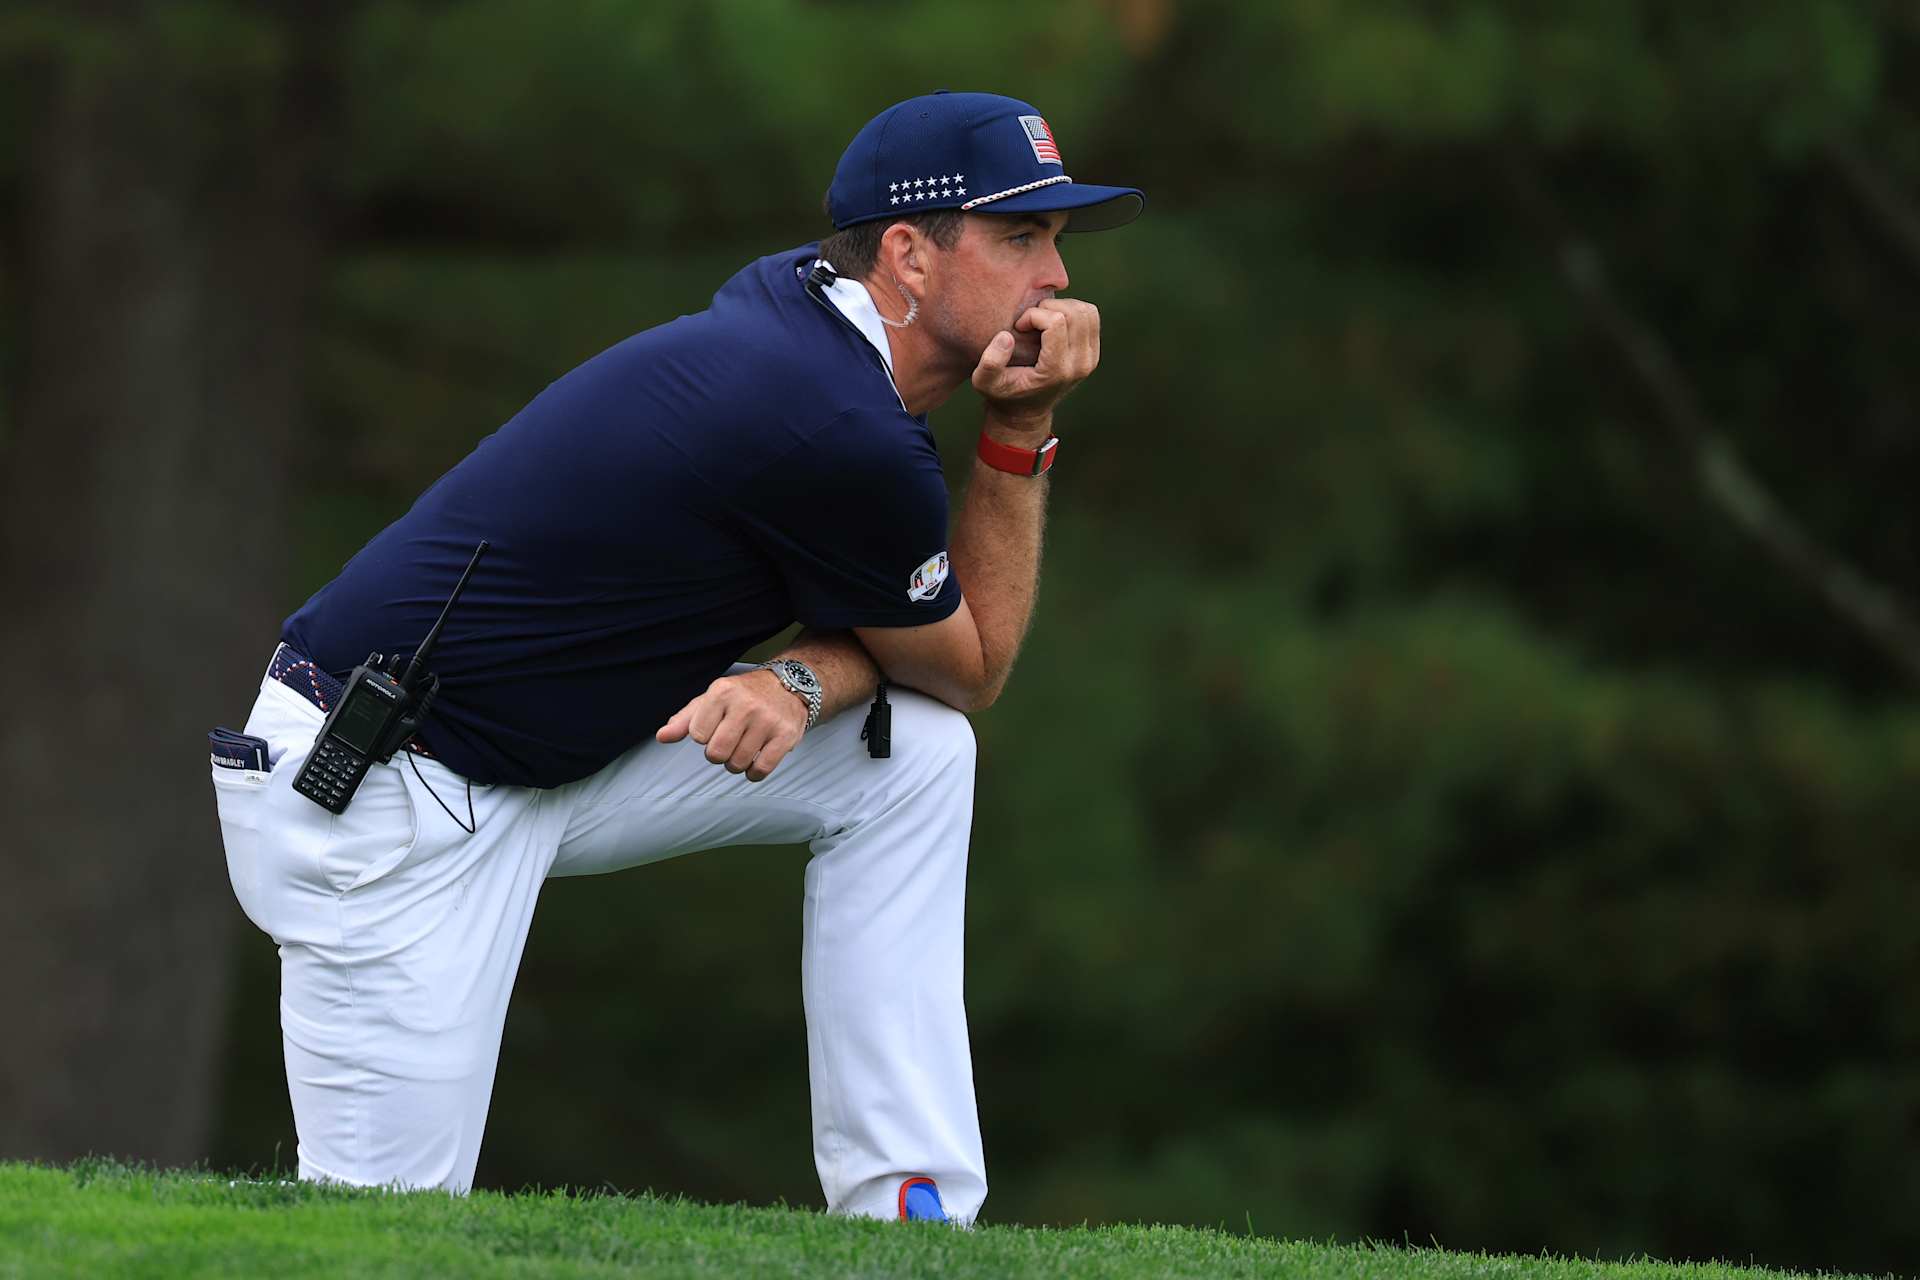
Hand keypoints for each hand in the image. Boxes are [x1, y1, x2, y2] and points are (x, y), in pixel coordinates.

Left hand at [656, 669, 806, 781]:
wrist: (789, 685)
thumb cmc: (744, 695)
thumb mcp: (711, 700)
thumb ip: (685, 720)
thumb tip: (662, 737)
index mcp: (722, 692)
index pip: (697, 734)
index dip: (704, 736)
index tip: (715, 728)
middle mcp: (745, 704)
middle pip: (716, 753)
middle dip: (719, 754)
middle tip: (728, 743)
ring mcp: (768, 720)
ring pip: (738, 763)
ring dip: (736, 764)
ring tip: (743, 749)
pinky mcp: (786, 735)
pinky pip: (761, 769)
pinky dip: (754, 773)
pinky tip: (755, 763)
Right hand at [970, 298, 1100, 432]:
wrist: (1026, 412)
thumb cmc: (1004, 394)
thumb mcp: (984, 382)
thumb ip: (989, 361)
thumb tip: (1007, 336)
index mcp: (1055, 370)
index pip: (1056, 322)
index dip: (1034, 315)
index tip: (1020, 326)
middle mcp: (1078, 365)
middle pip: (1075, 313)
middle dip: (1049, 307)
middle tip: (1031, 319)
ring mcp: (1090, 360)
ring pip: (1086, 312)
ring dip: (1062, 307)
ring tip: (1043, 319)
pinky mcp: (1093, 354)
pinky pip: (1091, 318)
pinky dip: (1073, 311)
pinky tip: (1054, 321)